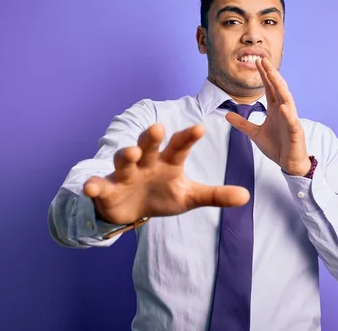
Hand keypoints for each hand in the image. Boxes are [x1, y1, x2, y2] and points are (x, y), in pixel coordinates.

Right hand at [82, 123, 249, 224]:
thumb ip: (215, 195)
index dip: (188, 137)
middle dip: (151, 137)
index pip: (179, 146)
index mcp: (167, 162)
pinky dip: (94, 185)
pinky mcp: (107, 188)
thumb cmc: (162, 195)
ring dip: (126, 155)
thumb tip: (246, 196)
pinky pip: (99, 185)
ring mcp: (125, 174)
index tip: (200, 127)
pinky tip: (91, 187)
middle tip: (158, 128)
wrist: (131, 209)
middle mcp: (146, 162)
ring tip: (131, 153)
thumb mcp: (189, 197)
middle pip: (149, 145)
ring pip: (124, 159)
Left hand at [225, 57, 310, 175]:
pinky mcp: (295, 132)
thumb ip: (242, 123)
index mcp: (276, 109)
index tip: (258, 62)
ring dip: (280, 87)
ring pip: (287, 100)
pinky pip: (292, 121)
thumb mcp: (255, 133)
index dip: (265, 75)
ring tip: (273, 75)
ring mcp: (291, 120)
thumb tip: (227, 115)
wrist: (289, 163)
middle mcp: (285, 111)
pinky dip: (288, 114)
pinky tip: (283, 107)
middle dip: (271, 74)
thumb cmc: (277, 147)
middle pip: (278, 88)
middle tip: (264, 60)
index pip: (270, 88)